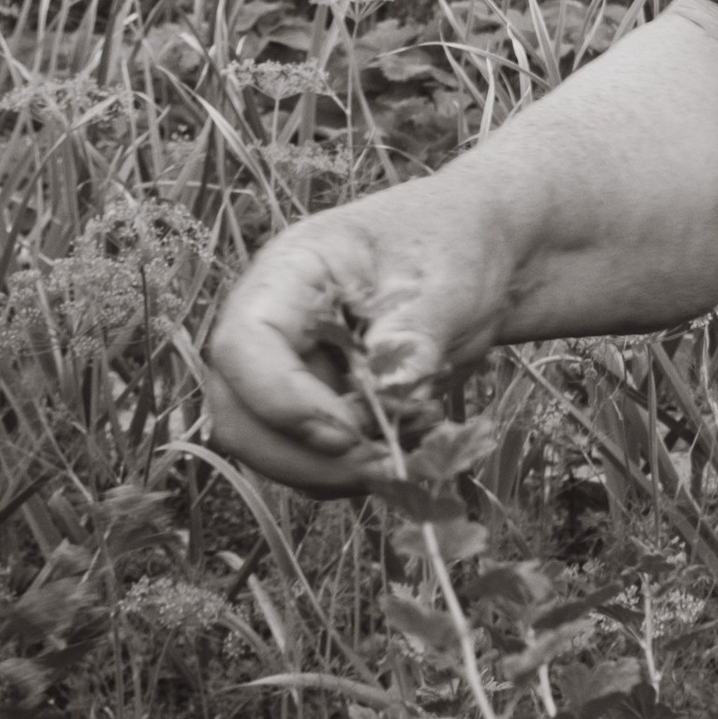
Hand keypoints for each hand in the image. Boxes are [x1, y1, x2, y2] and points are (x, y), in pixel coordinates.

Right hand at [199, 192, 516, 497]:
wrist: (477, 258)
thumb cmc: (453, 247)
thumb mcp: (444, 279)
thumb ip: (413, 333)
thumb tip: (388, 395)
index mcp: (288, 275)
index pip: (243, 348)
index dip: (282, 403)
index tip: (350, 433)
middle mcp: (273, 329)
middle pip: (240, 415)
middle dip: (306, 456)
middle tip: (385, 462)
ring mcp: (289, 373)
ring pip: (272, 451)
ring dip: (336, 471)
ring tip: (410, 446)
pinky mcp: (316, 409)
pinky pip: (312, 462)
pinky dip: (355, 471)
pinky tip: (409, 444)